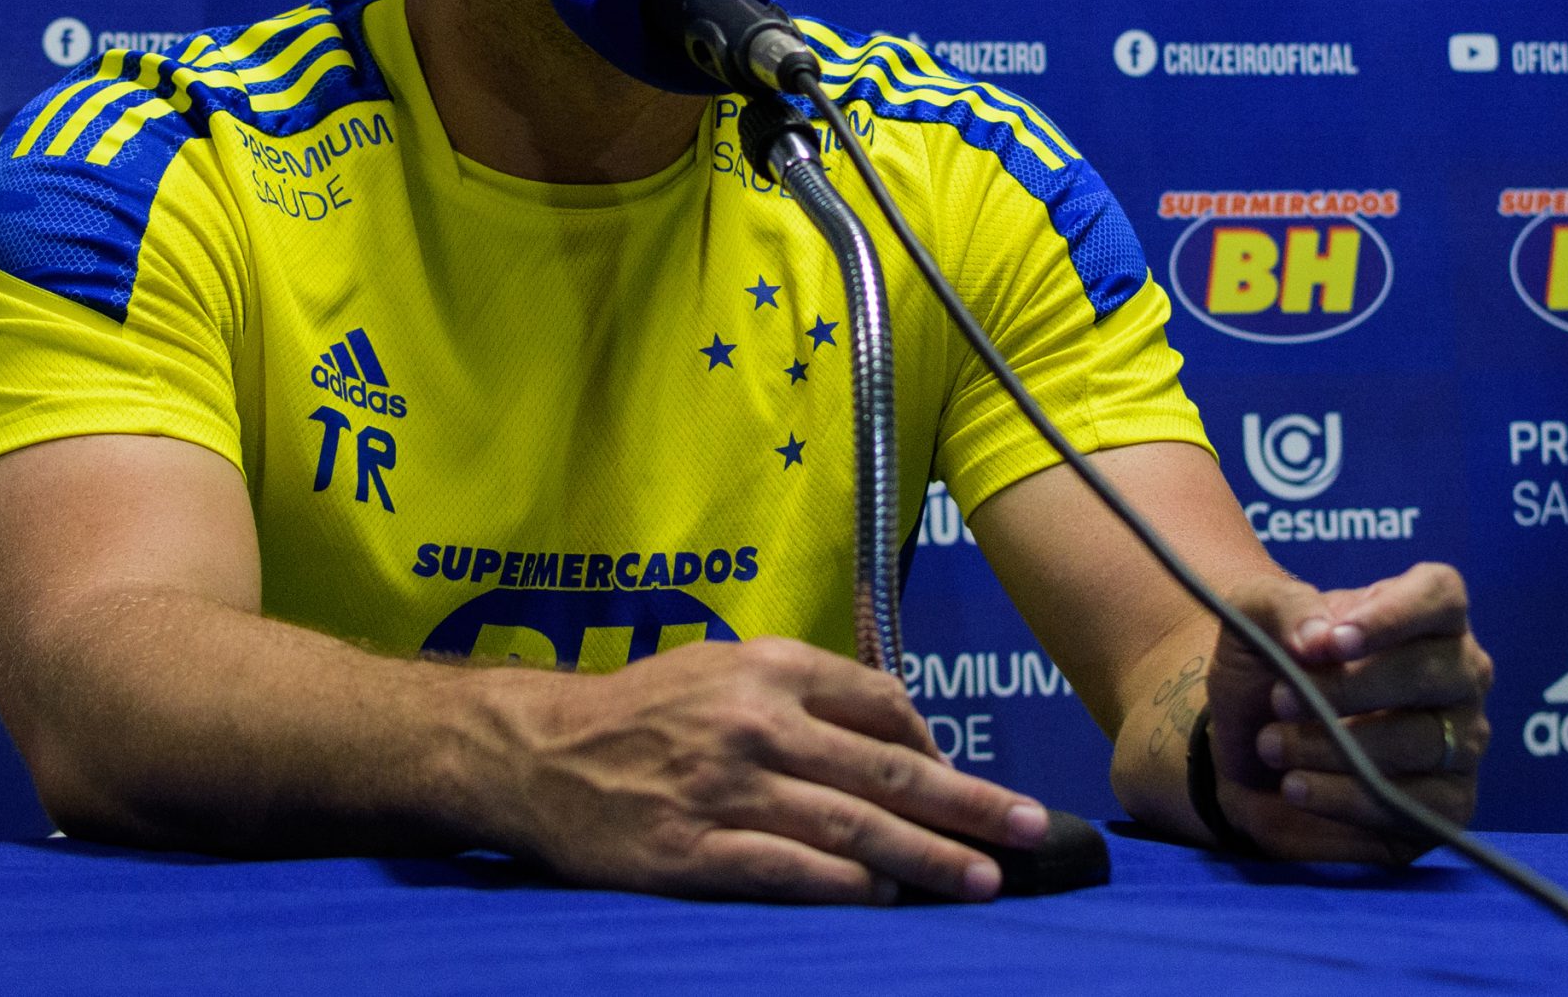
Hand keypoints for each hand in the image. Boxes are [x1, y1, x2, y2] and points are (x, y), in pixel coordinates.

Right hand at [493, 636, 1049, 902]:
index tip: (970, 782)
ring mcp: (725, 789)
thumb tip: (902, 733)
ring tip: (981, 881)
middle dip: (968, 804)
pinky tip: (887, 898)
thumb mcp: (724, 669)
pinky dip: (844, 886)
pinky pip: (786, 870)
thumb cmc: (642, 711)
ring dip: (926, 857)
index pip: (882, 704)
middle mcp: (756, 724)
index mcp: (768, 668)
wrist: (540, 752)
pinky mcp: (692, 851)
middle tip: (1028, 830)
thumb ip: (807, 691)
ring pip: (851, 825)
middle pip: (886, 769)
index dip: (938, 745)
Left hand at [1205, 564, 1491, 862]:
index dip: (1392, 616)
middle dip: (1348, 689)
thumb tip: (1317, 637)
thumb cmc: (1265, 671)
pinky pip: (1415, 804)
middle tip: (1280, 700)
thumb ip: (1284, 610)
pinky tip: (1297, 787)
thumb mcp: (1253, 621)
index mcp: (1422, 613)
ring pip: (1421, 742)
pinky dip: (1347, 796)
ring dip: (1337, 746)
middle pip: (1432, 671)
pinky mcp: (1449, 803)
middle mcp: (1457, 673)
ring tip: (1273, 746)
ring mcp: (1461, 740)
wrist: (1247, 751)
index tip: (1332, 642)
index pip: (1439, 595)